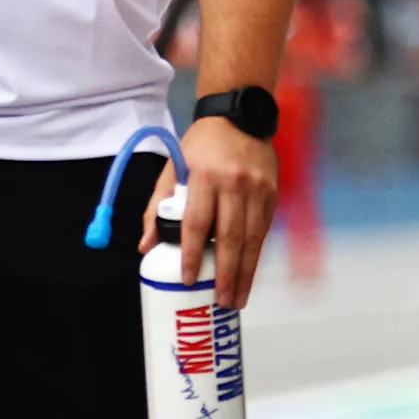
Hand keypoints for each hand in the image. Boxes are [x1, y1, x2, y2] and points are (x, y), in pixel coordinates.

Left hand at [143, 114, 278, 308]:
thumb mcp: (173, 169)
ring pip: (252, 239)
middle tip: (223, 302)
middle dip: (227, 274)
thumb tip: (146, 246)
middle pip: (230, 237)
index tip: (188, 279)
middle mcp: (233, 184)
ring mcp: (257, 189)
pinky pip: (264, 230)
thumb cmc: (200, 146)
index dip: (192, 254)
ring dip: (246, 272)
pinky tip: (250, 273)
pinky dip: (256, 254)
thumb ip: (157, 207)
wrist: (238, 116)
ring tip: (239, 298)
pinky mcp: (272, 193)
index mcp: (203, 177)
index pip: (197, 223)